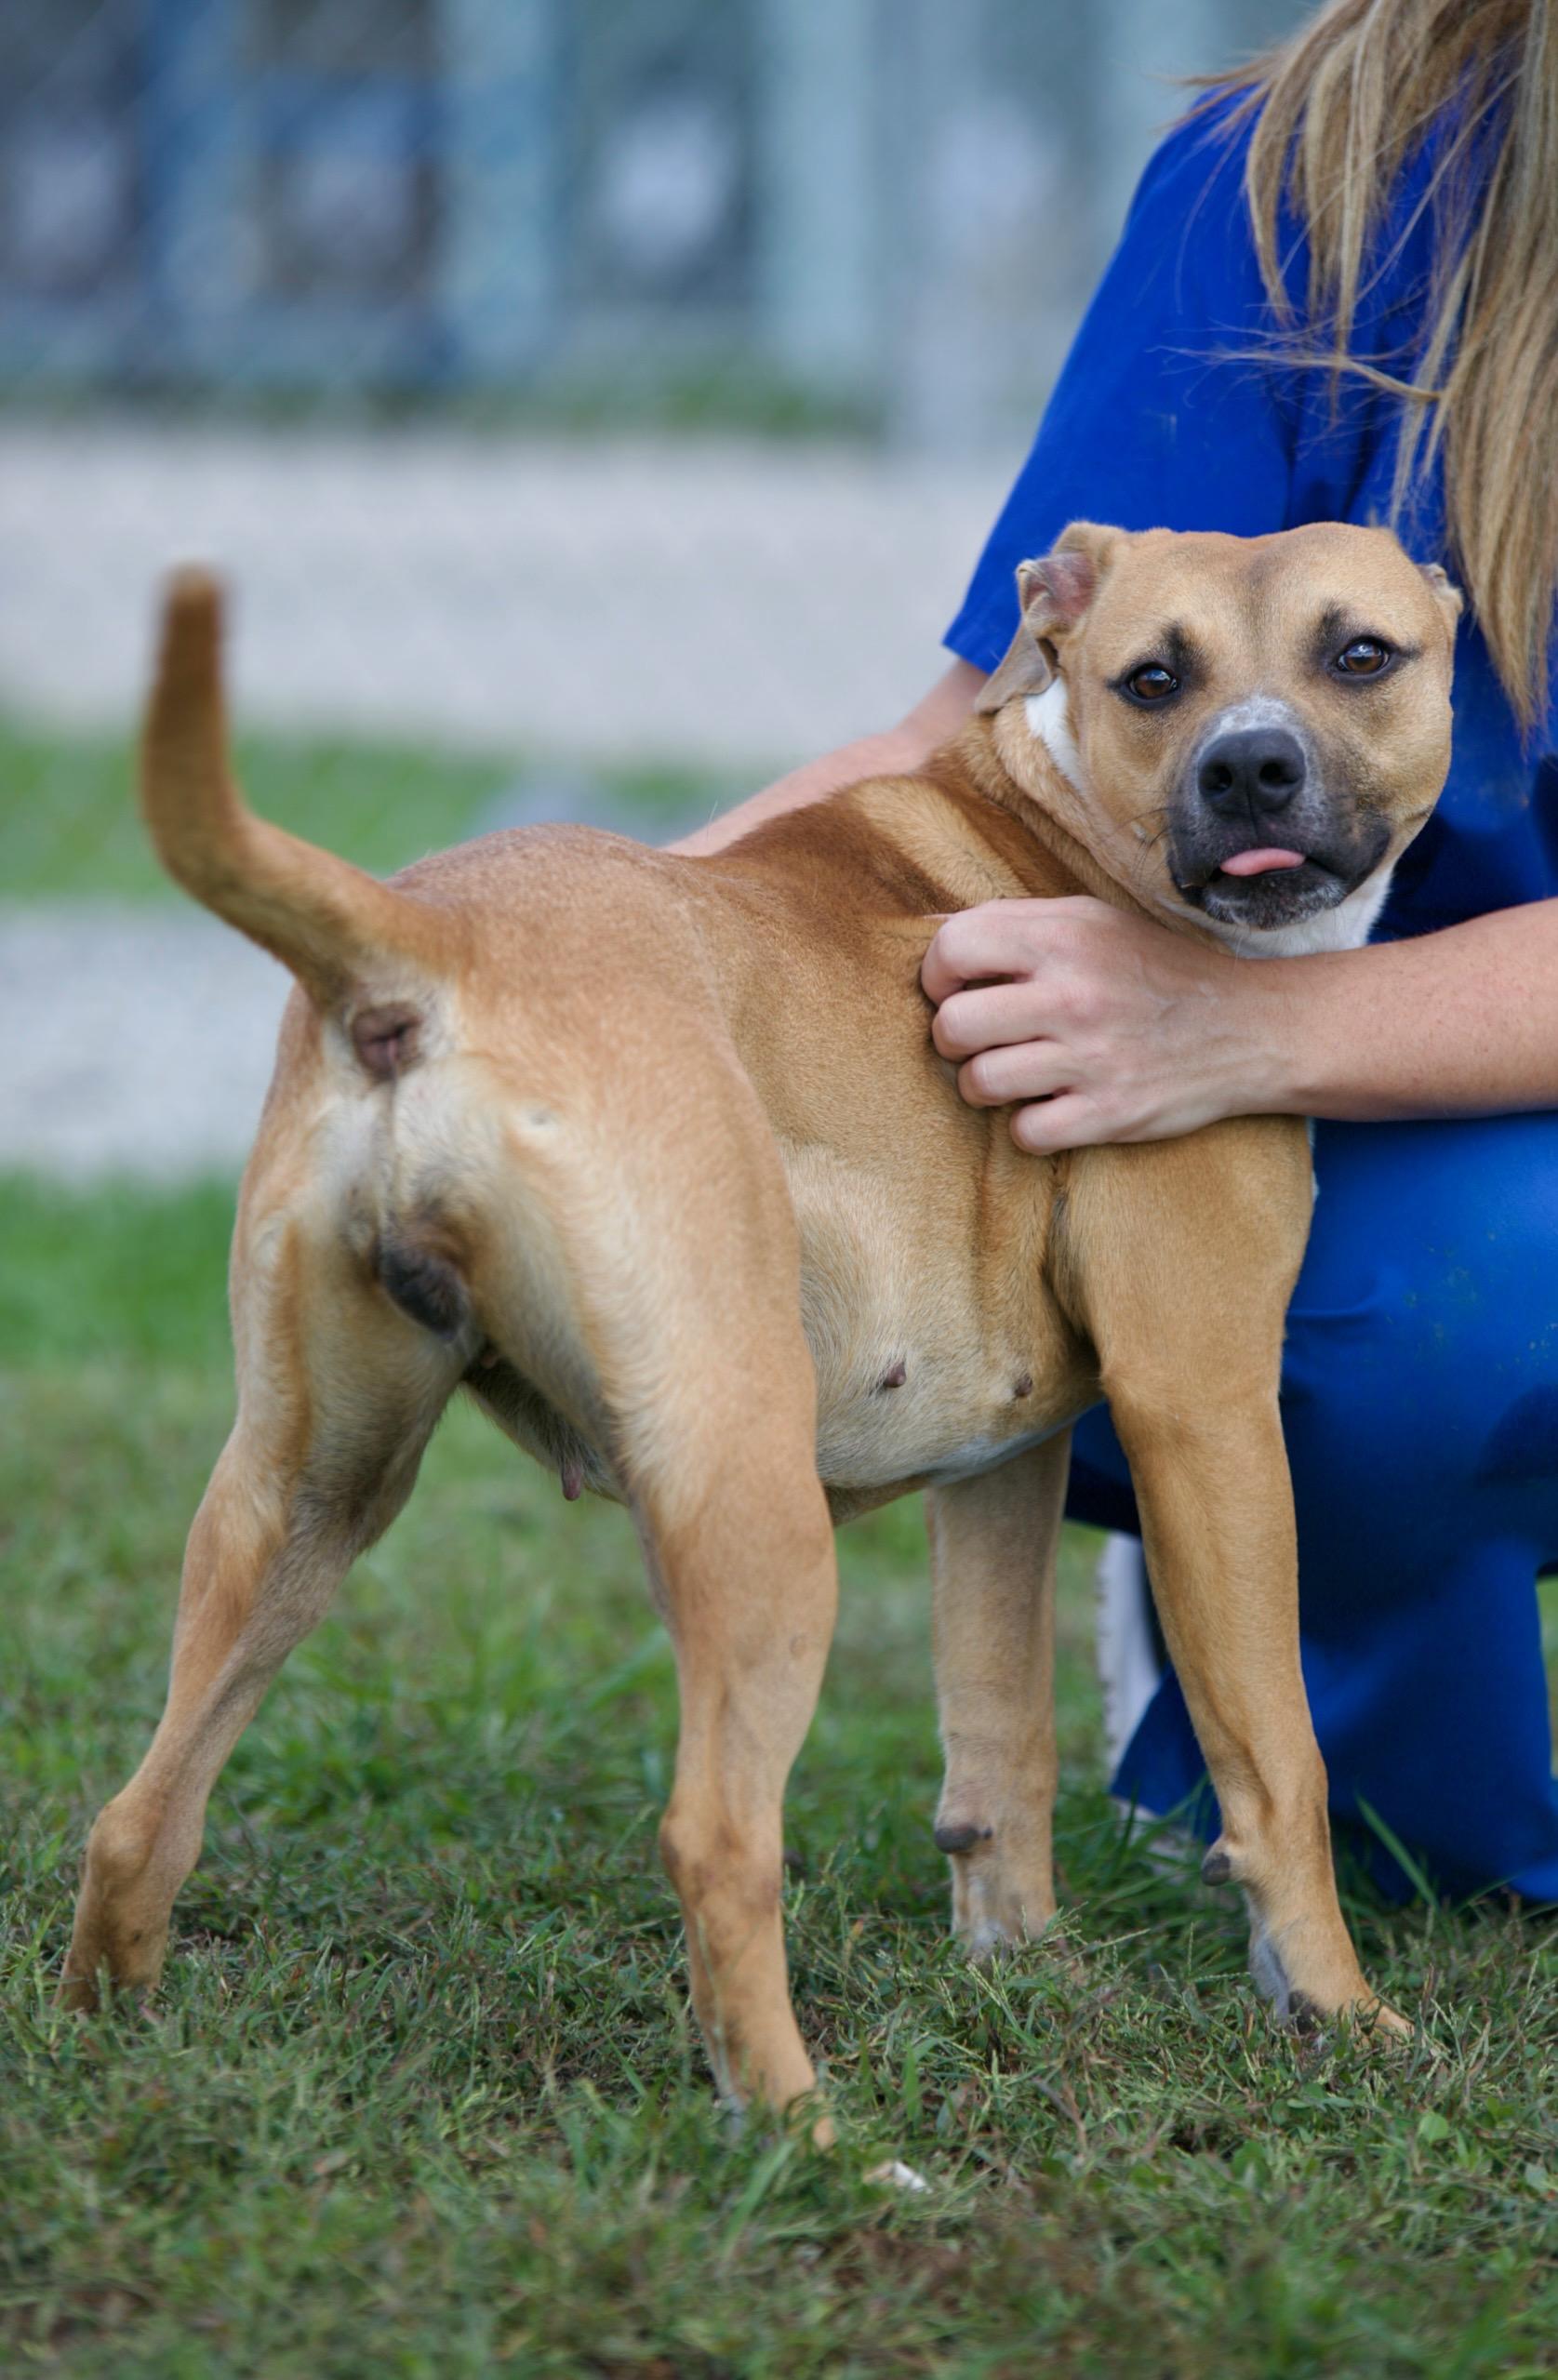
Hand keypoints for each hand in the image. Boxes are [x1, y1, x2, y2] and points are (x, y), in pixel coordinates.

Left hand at [922, 896, 1292, 1150]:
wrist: (1247, 1028)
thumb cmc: (1152, 972)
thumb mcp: (1092, 922)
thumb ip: (1017, 924)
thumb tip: (928, 933)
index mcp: (1065, 936)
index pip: (953, 947)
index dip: (938, 974)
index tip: (955, 989)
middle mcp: (1074, 993)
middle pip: (953, 1024)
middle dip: (954, 1038)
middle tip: (983, 1040)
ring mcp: (1092, 1057)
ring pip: (979, 1083)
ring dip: (984, 1085)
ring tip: (1013, 1075)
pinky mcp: (1109, 1113)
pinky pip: (1025, 1132)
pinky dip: (1028, 1127)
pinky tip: (1051, 1107)